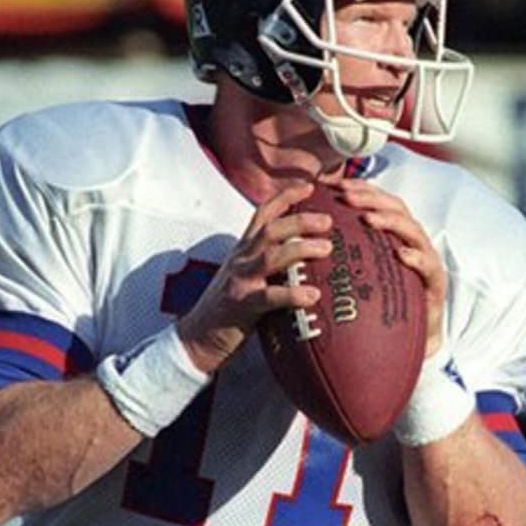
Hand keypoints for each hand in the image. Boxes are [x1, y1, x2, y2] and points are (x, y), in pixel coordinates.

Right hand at [177, 183, 333, 372]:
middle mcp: (241, 260)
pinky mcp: (241, 306)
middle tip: (328, 221)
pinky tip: (313, 295)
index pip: (263, 214)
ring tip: (326, 248)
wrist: (197, 339)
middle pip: (271, 230)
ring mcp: (240, 281)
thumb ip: (269, 265)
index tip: (310, 187)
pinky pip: (270, 297)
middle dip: (300, 220)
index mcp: (243, 251)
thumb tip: (306, 259)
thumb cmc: (228, 309)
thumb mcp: (246, 277)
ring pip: (271, 256)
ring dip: (301, 249)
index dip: (285, 197)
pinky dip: (293, 294)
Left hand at [338, 179, 446, 358]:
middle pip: (397, 208)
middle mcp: (412, 241)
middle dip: (372, 198)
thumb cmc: (377, 304)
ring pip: (413, 230)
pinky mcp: (436, 283)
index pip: (380, 202)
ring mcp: (426, 260)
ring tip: (369, 220)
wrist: (404, 341)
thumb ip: (342, 254)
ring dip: (391, 221)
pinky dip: (416, 257)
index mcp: (394, 235)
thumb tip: (304, 238)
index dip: (361, 189)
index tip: (336, 185)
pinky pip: (430, 266)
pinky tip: (401, 255)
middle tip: (347, 197)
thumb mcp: (357, 274)